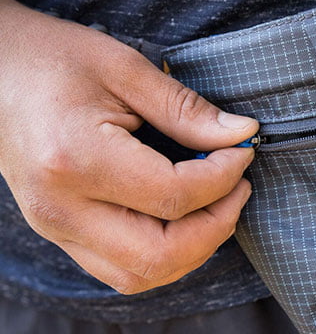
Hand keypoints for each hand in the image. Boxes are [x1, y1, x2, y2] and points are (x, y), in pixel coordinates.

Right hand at [0, 0, 258, 293]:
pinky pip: (122, 270)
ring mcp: (56, 229)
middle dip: (217, 225)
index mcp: (76, 160)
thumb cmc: (54, 59)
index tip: (243, 150)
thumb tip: (242, 134)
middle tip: (239, 188)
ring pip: (142, 275)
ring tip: (217, 204)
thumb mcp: (126, 70)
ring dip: (194, 248)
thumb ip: (187, 111)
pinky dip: (165, 255)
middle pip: (160, 254)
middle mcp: (62, 208)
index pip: (175, 196)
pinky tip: (183, 220)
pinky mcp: (59, 234)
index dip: (225, 178)